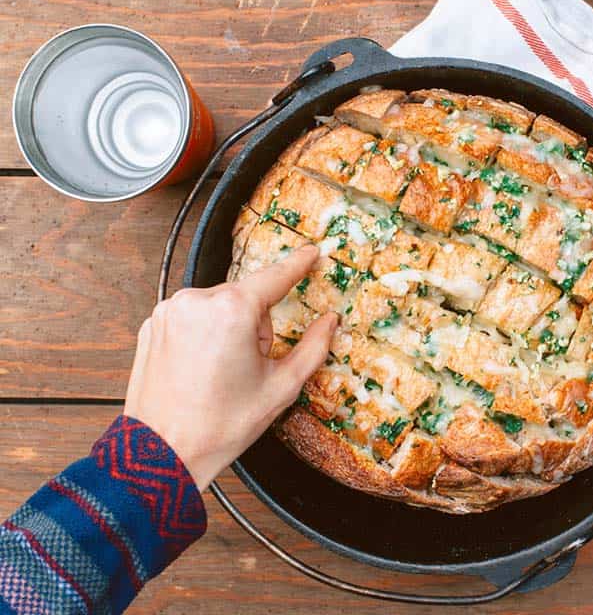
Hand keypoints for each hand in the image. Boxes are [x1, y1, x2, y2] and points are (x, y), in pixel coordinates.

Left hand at [123, 245, 336, 490]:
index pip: (275, 276)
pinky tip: (200, 369)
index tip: (312, 252)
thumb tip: (329, 322)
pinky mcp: (152, 325)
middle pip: (246, 299)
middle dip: (255, 326)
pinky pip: (192, 318)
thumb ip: (313, 347)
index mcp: (232, 310)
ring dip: (228, 329)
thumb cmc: (221, 424)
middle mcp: (196, 300)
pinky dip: (202, 336)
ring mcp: (169, 311)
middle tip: (249, 369)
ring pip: (218, 307)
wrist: (161, 453)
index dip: (298, 264)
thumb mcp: (281, 388)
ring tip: (220, 373)